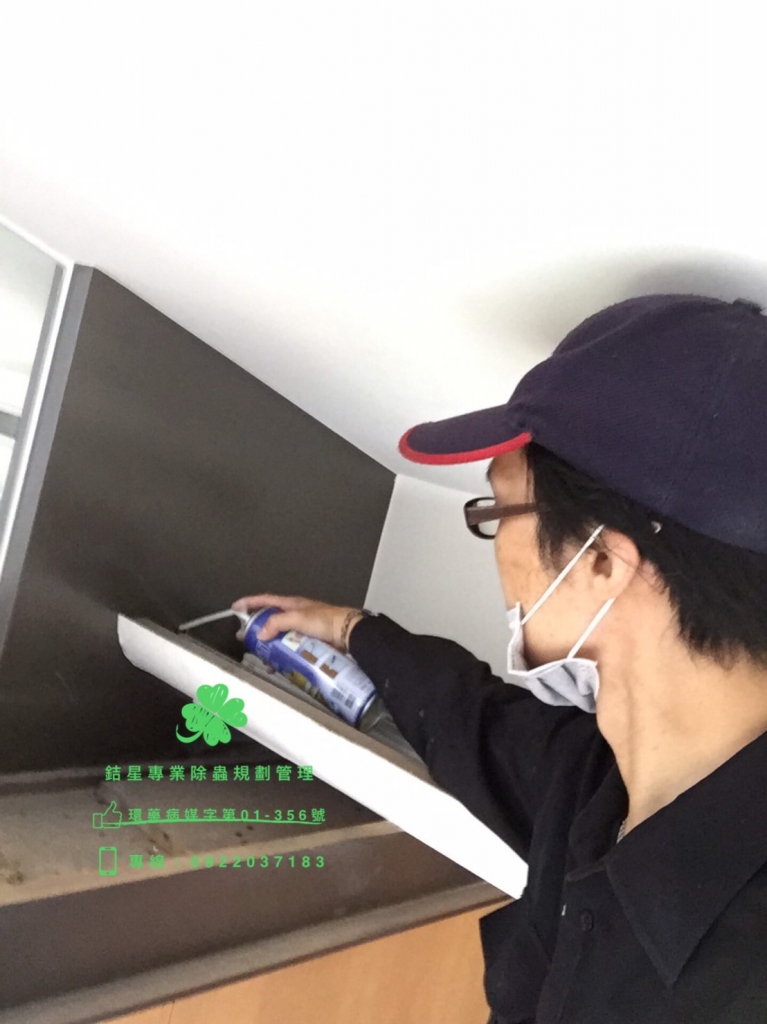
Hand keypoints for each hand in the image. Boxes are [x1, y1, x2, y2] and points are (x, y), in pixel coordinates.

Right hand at [231, 594, 359, 649]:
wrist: (348, 633)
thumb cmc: (325, 621)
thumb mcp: (297, 618)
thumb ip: (276, 623)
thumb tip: (260, 634)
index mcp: (292, 604)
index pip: (266, 600)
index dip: (250, 602)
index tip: (235, 607)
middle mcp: (295, 614)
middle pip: (270, 619)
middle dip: (256, 627)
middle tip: (244, 636)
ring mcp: (301, 629)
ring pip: (279, 635)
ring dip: (268, 644)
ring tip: (259, 654)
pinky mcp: (307, 642)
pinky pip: (289, 647)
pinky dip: (281, 653)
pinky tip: (276, 663)